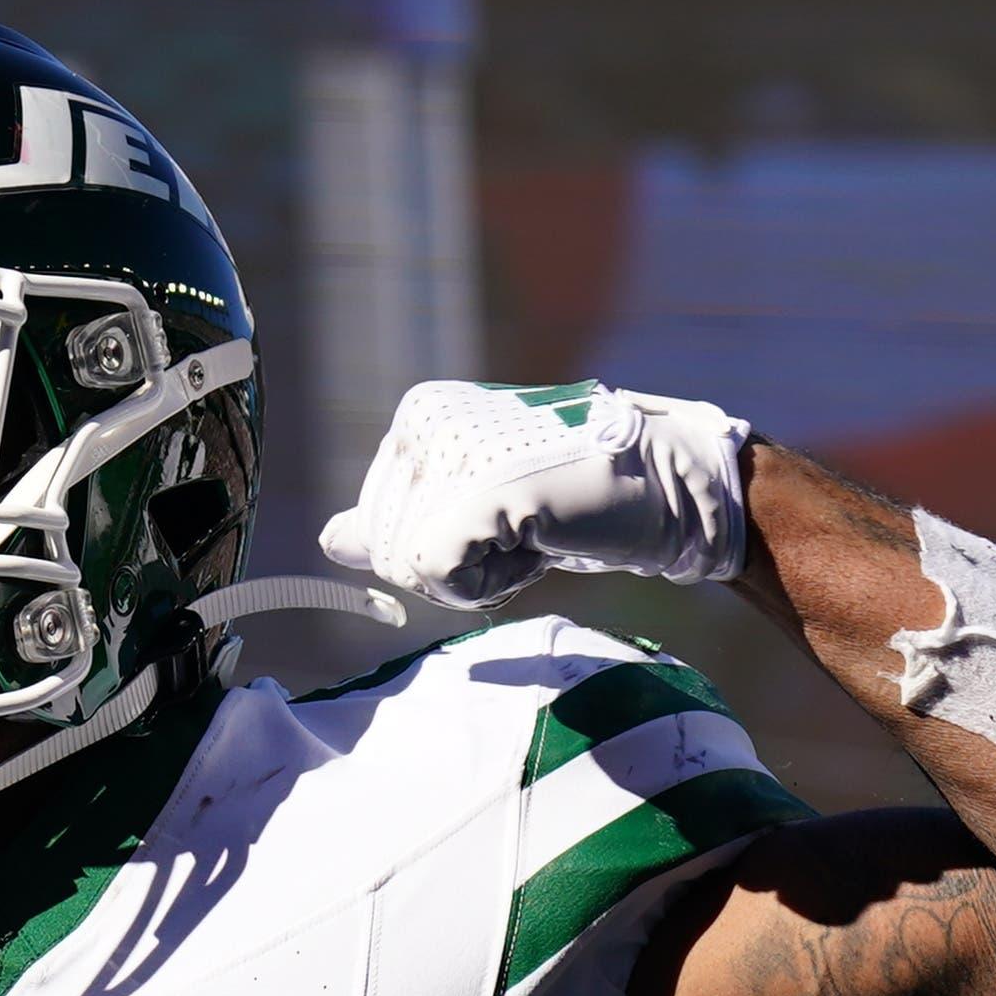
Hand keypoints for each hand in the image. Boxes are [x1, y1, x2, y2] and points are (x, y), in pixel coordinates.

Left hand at [318, 379, 752, 609]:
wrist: (664, 486)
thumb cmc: (577, 494)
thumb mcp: (477, 506)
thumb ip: (402, 521)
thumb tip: (330, 541)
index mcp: (419, 414)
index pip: (380, 523)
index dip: (439, 547)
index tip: (503, 515)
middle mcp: (424, 421)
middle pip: (389, 547)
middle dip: (454, 562)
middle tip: (523, 526)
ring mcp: (449, 452)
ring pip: (412, 565)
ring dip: (476, 573)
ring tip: (533, 529)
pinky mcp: (476, 491)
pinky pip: (441, 575)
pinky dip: (489, 581)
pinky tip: (538, 541)